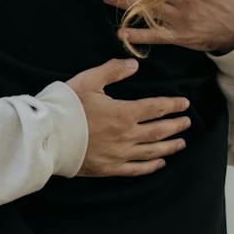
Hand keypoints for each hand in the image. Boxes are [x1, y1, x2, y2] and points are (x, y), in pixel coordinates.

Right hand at [65, 59, 193, 177]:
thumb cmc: (65, 107)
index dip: (172, 105)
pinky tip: (160, 163)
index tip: (184, 103)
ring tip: (181, 143)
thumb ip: (112, 70)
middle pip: (158, 130)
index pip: (156, 108)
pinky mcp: (109, 168)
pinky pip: (136, 169)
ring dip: (169, 146)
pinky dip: (151, 167)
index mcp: (124, 113)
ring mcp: (119, 154)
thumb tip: (134, 64)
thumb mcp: (88, 81)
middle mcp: (126, 135)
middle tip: (186, 122)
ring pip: (152, 151)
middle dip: (175, 126)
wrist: (47, 136)